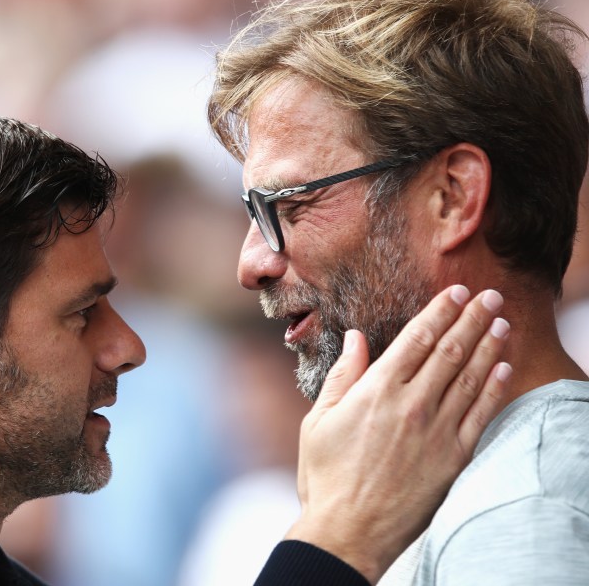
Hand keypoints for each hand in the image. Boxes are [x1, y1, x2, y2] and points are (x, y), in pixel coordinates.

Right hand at [285, 285, 511, 583]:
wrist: (350, 529)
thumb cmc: (326, 475)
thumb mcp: (319, 420)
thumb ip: (342, 375)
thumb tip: (355, 338)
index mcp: (376, 390)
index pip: (417, 338)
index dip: (439, 311)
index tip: (456, 292)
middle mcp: (411, 404)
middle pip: (450, 350)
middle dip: (473, 318)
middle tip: (491, 296)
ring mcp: (436, 430)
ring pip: (471, 377)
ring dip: (489, 346)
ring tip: (502, 323)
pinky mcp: (453, 457)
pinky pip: (480, 415)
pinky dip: (495, 389)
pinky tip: (503, 369)